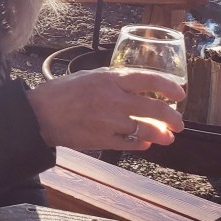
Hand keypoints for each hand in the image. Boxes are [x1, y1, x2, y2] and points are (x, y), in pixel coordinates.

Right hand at [26, 68, 185, 150]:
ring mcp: (108, 120)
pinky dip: (140, 144)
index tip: (180, 94)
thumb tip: (138, 86)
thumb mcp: (90, 76)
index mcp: (109, 78)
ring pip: (144, 129)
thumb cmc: (63, 92)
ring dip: (160, 134)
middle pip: (153, 107)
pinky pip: (128, 143)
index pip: (148, 79)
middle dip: (171, 117)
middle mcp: (112, 98)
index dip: (169, 87)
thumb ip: (114, 80)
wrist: (40, 114)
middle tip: (179, 122)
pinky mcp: (101, 139)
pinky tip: (146, 144)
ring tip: (168, 137)